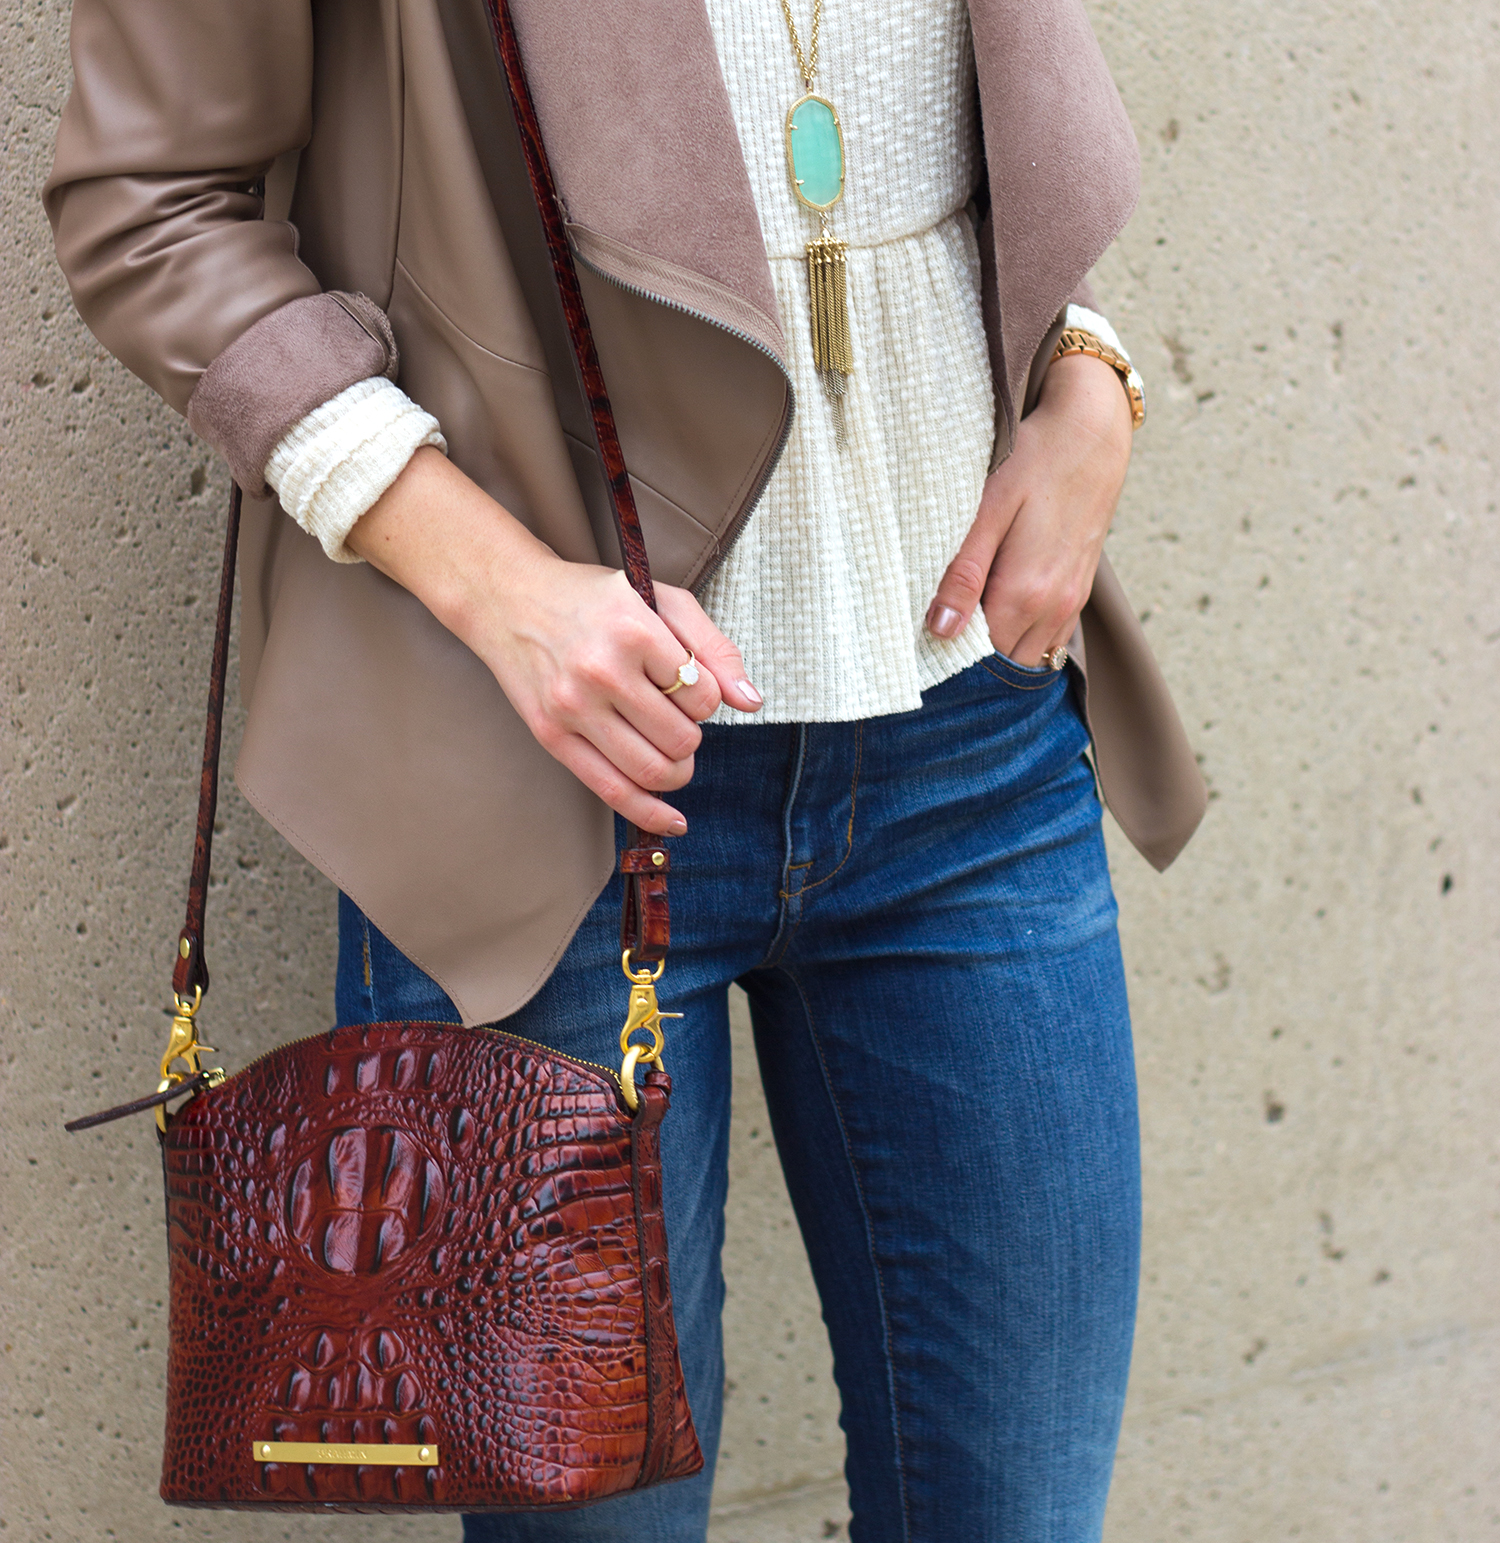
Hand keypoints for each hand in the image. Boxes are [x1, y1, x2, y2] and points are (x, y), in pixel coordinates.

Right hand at [347, 447, 762, 835]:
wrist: (509, 599)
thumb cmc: (594, 599)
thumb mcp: (660, 600)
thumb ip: (714, 646)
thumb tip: (752, 702)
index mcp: (634, 631)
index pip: (703, 696)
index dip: (709, 700)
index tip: (691, 688)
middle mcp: (602, 670)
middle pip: (681, 739)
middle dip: (692, 739)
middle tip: (678, 721)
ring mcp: (573, 707)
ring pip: (653, 770)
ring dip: (677, 772)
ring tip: (672, 755)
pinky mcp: (552, 736)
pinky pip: (611, 790)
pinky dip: (650, 812)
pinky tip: (672, 820)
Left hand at [925, 351, 1133, 664]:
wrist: (1093, 432)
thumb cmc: (1034, 461)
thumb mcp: (988, 511)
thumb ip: (964, 574)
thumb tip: (939, 630)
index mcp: (1024, 593)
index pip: (977, 656)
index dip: (947, 656)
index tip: (920, 644)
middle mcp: (1054, 608)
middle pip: (1004, 662)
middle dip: (971, 661)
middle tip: (937, 636)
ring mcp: (1072, 603)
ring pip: (1031, 657)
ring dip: (999, 653)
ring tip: (965, 628)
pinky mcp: (1081, 592)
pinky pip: (1052, 641)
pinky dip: (1025, 642)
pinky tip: (1000, 619)